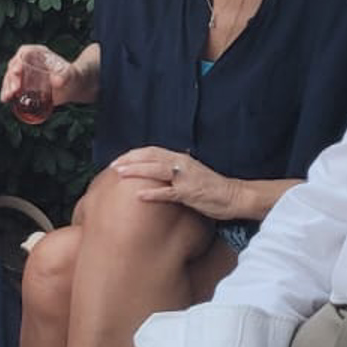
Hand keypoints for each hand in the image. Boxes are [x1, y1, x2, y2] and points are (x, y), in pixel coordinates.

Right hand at [0, 44, 75, 113]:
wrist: (73, 87)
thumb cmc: (73, 76)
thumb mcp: (70, 74)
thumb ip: (65, 75)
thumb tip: (56, 82)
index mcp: (38, 53)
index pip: (24, 52)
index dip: (18, 60)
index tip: (17, 71)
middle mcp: (29, 61)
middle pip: (14, 65)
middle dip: (11, 78)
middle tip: (14, 90)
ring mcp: (25, 73)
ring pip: (11, 77)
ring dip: (7, 87)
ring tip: (7, 97)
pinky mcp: (24, 84)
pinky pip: (13, 86)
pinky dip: (8, 92)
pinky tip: (5, 99)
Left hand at [111, 146, 249, 220]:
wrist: (234, 196)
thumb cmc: (211, 187)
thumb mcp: (190, 173)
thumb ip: (174, 169)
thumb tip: (156, 170)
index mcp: (180, 158)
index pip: (152, 151)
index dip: (134, 154)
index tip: (118, 160)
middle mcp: (181, 164)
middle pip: (150, 157)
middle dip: (129, 160)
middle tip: (112, 166)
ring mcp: (185, 178)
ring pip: (155, 170)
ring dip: (136, 171)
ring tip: (119, 174)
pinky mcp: (189, 193)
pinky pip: (167, 192)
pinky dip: (152, 193)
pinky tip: (139, 195)